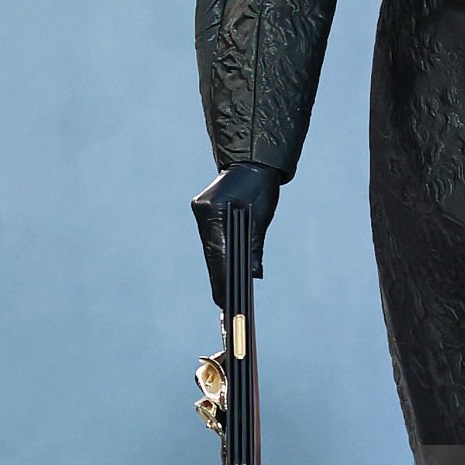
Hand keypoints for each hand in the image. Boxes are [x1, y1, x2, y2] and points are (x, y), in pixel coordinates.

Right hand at [190, 162, 283, 309]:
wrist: (253, 161)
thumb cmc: (261, 187)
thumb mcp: (262, 217)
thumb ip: (254, 245)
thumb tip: (253, 274)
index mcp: (216, 210)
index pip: (218, 251)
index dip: (221, 277)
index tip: (224, 299)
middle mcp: (204, 211)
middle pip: (211, 252)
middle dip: (219, 278)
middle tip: (223, 303)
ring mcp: (201, 211)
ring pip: (210, 248)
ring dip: (217, 268)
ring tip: (222, 293)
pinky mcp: (203, 211)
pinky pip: (211, 238)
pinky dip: (218, 254)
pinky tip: (222, 272)